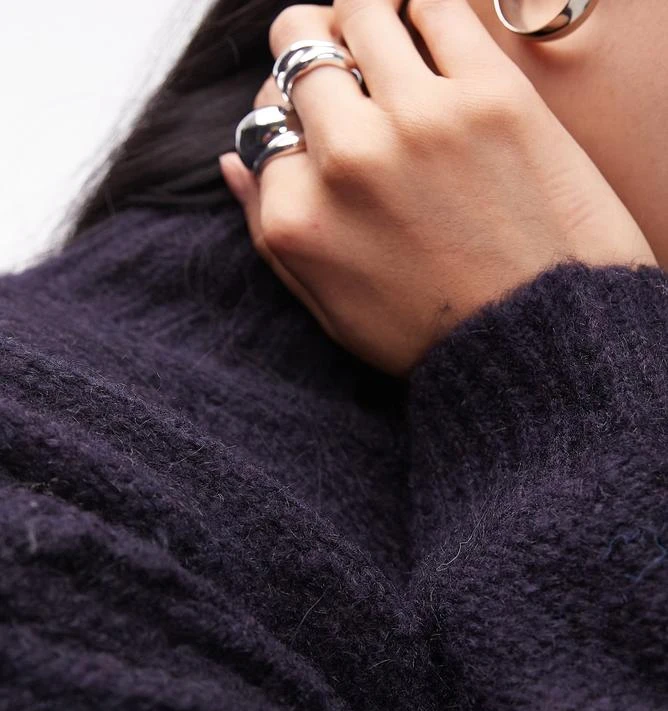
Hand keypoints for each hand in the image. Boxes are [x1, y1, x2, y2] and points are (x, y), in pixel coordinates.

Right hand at [220, 0, 656, 375]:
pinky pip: (436, 1)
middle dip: (314, 50)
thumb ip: (269, 231)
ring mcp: (415, 120)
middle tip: (344, 62)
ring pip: (360, 10)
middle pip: (301, 53)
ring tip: (386, 36)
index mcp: (299, 215)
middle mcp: (345, 159)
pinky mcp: (487, 94)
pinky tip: (429, 24)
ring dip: (364, 16)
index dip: (290, 113)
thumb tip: (232, 160)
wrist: (537, 343)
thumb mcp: (328, 308)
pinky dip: (424, 4)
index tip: (320, 120)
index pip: (266, 120)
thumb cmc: (432, 334)